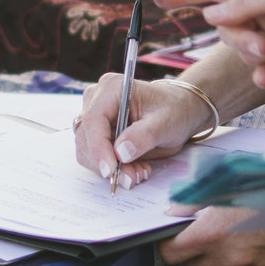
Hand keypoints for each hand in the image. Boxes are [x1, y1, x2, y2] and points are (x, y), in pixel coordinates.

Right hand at [71, 75, 214, 189]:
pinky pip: (94, 157)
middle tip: (132, 176)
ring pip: (87, 151)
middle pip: (86, 137)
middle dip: (107, 162)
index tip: (110, 169)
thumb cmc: (173, 110)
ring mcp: (95, 118)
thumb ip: (143, 136)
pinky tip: (134, 167)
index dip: (98, 147)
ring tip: (138, 171)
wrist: (178, 112)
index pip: (93, 119)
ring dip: (110, 168)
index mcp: (112, 88)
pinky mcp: (97, 134)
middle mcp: (97, 100)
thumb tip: (120, 153)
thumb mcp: (165, 122)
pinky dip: (112, 168)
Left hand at [157, 206, 264, 265]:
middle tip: (194, 233)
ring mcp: (254, 265)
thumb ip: (196, 199)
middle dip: (189, 254)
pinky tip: (251, 231)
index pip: (173, 254)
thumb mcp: (229, 179)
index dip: (168, 242)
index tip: (172, 232)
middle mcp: (233, 256)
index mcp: (215, 233)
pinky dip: (241, 254)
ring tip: (226, 229)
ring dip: (215, 256)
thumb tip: (176, 210)